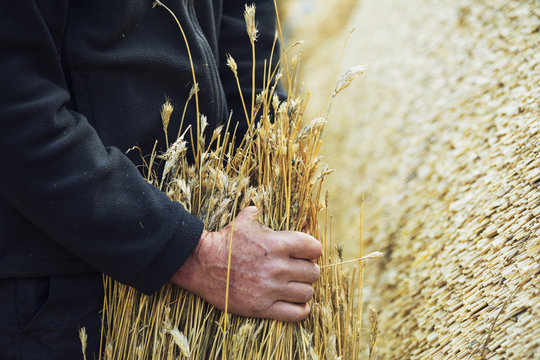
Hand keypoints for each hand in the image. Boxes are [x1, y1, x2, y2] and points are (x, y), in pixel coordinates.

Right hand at [171, 206, 321, 321]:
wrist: (201, 264)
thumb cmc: (224, 241)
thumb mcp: (244, 221)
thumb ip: (259, 214)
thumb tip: (262, 210)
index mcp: (277, 244)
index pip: (313, 248)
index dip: (313, 250)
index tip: (308, 252)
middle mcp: (278, 267)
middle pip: (313, 272)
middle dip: (309, 270)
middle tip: (300, 270)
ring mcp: (271, 289)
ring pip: (307, 292)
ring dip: (304, 288)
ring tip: (296, 285)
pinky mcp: (262, 307)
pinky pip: (295, 313)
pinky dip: (301, 309)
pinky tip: (297, 303)